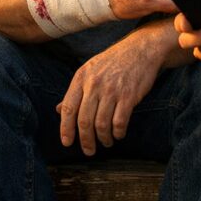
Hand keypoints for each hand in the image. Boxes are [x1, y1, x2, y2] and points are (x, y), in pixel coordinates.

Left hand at [57, 28, 165, 155]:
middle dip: (85, 140)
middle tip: (89, 151)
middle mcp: (94, 84)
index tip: (67, 142)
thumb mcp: (90, 70)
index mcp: (81, 77)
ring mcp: (112, 90)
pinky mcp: (128, 96)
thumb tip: (59, 110)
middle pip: (84, 120)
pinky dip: (118, 133)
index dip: (66, 128)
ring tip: (106, 142)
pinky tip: (118, 134)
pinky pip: (119, 122)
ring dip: (103, 139)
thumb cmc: (114, 61)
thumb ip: (75, 91)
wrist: (141, 49)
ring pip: (101, 124)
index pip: (68, 108)